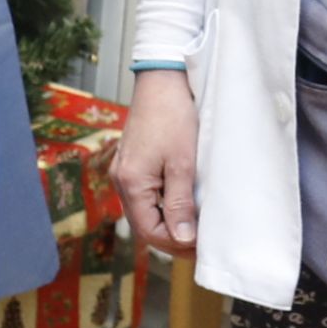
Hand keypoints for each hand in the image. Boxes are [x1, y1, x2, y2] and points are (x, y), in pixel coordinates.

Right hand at [110, 69, 199, 256]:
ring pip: (146, 210)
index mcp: (131, 182)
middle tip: (204, 242)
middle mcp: (121, 180)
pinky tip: (184, 203)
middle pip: (145, 224)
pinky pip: (146, 195)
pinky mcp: (133, 162)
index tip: (204, 248)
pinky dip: (164, 205)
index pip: (150, 232)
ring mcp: (125, 170)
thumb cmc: (173, 115)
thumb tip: (183, 238)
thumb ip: (180, 203)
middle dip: (174, 237)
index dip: (178, 245)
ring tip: (198, 224)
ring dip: (170, 222)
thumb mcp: (183, 163)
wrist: (162, 79)